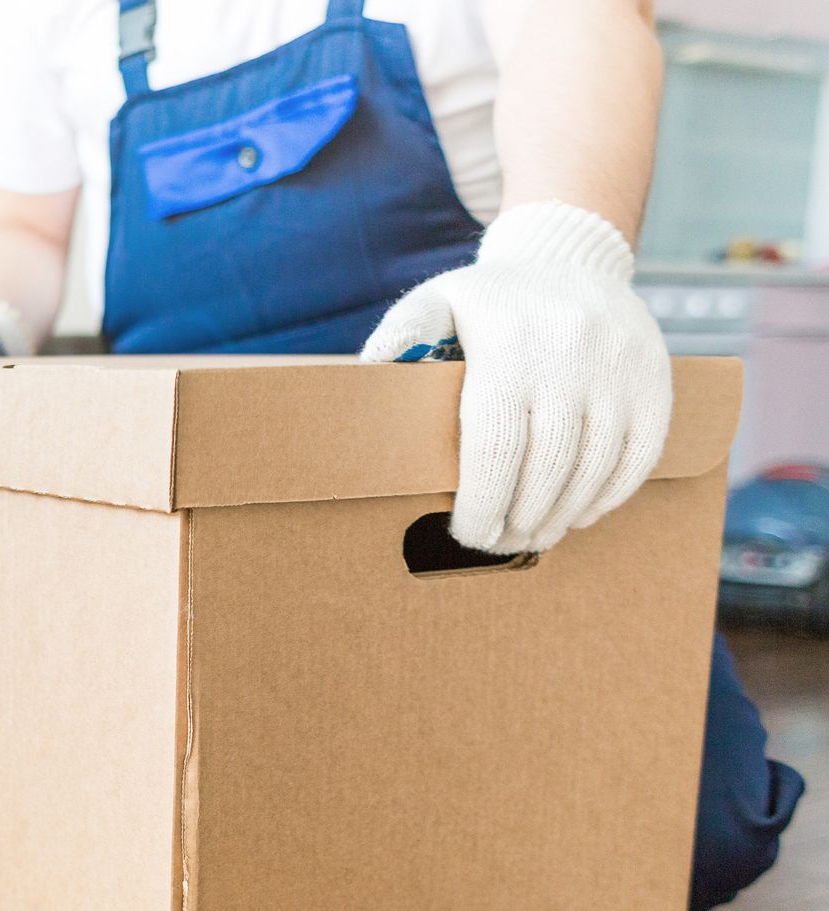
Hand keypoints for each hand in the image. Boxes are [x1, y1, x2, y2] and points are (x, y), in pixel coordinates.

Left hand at [361, 201, 672, 553]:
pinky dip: (610, 495)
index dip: (482, 503)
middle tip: (498, 543)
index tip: (467, 533)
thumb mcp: (435, 303)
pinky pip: (640, 455)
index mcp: (509, 346)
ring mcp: (620, 369)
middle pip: (546, 467)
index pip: (495, 448)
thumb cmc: (489, 301)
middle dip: (519, 519)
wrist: (571, 259)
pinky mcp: (656, 379)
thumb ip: (400, 338)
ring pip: (594, 469)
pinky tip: (580, 513)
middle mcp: (570, 356)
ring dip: (562, 516)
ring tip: (534, 536)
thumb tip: (363, 380)